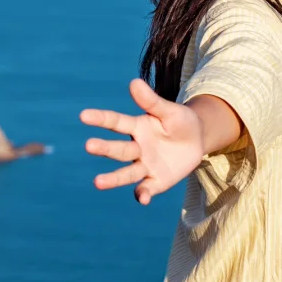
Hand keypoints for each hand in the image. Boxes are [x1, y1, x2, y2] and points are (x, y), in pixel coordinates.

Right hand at [81, 77, 206, 205]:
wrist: (197, 141)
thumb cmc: (180, 121)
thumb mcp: (170, 110)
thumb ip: (152, 101)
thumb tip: (133, 82)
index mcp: (137, 127)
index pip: (115, 122)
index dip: (100, 118)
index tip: (83, 115)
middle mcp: (136, 148)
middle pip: (118, 150)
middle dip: (104, 148)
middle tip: (89, 145)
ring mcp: (144, 166)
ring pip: (127, 173)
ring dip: (113, 179)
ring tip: (97, 182)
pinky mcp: (156, 181)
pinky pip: (147, 189)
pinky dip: (143, 195)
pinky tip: (142, 198)